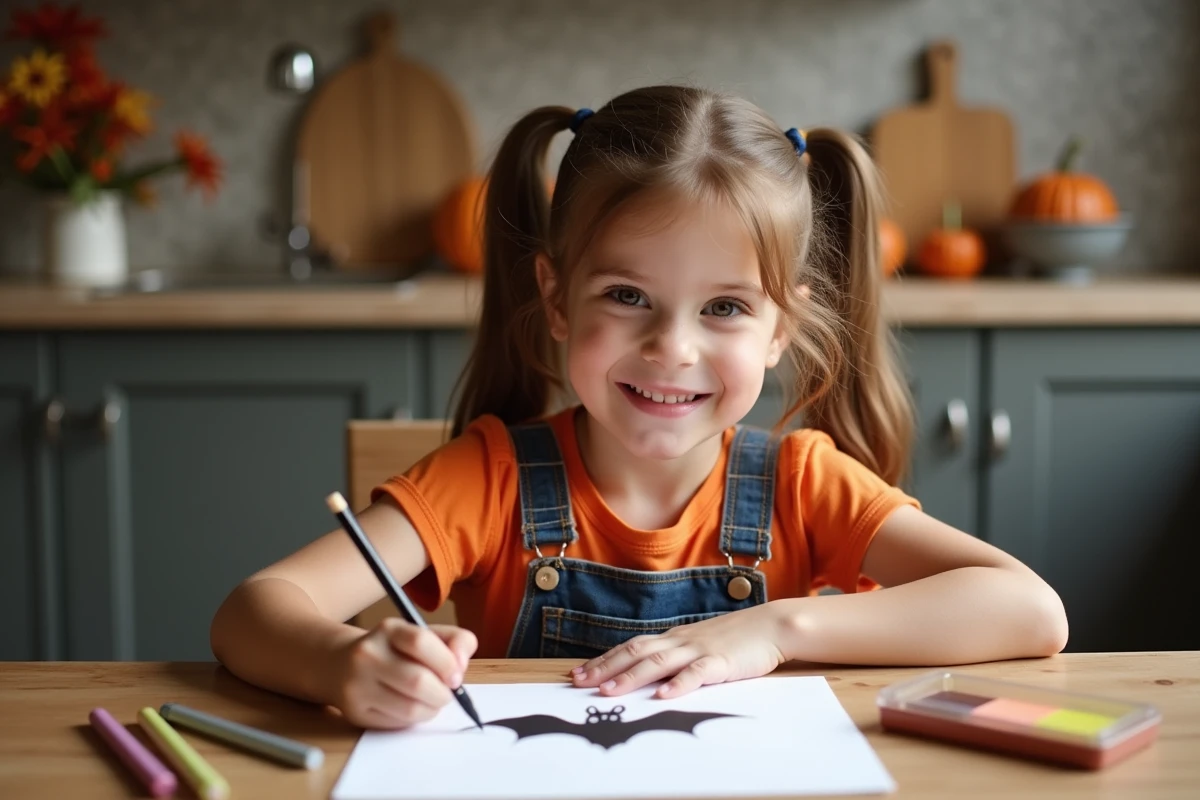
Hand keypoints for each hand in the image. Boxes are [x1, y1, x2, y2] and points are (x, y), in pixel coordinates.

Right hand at [331, 618, 477, 729]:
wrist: (339, 664)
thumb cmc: (394, 650)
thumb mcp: (423, 633)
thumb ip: (454, 641)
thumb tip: (461, 665)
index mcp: (389, 630)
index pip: (421, 642)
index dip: (447, 662)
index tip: (456, 675)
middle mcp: (368, 654)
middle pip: (418, 681)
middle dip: (443, 693)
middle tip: (446, 693)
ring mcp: (357, 685)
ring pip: (410, 708)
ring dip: (431, 709)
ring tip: (431, 701)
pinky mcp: (355, 712)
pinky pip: (397, 723)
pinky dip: (414, 719)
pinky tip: (412, 707)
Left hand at [570, 602, 789, 697]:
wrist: (771, 625)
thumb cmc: (736, 639)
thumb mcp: (699, 645)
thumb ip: (677, 658)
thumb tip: (650, 676)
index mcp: (673, 638)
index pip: (630, 647)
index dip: (603, 660)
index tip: (578, 673)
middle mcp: (679, 641)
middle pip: (635, 652)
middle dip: (605, 668)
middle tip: (578, 682)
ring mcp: (698, 649)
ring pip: (658, 662)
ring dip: (631, 677)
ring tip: (610, 691)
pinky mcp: (719, 661)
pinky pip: (696, 673)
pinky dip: (678, 684)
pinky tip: (664, 696)